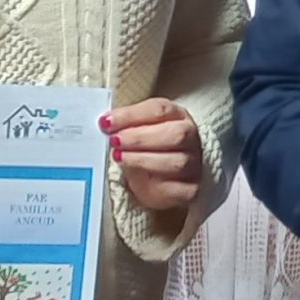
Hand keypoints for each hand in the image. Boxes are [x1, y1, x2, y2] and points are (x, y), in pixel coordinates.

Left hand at [104, 98, 201, 213]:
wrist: (159, 180)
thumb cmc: (146, 150)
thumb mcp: (135, 131)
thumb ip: (124, 125)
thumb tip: (105, 124)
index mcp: (178, 116)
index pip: (160, 110)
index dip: (131, 115)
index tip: (106, 122)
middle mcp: (191, 139)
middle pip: (175, 134)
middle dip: (140, 137)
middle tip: (114, 141)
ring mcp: (194, 165)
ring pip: (177, 161)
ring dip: (143, 159)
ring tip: (119, 157)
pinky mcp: (190, 189)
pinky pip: (179, 188)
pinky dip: (156, 184)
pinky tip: (137, 179)